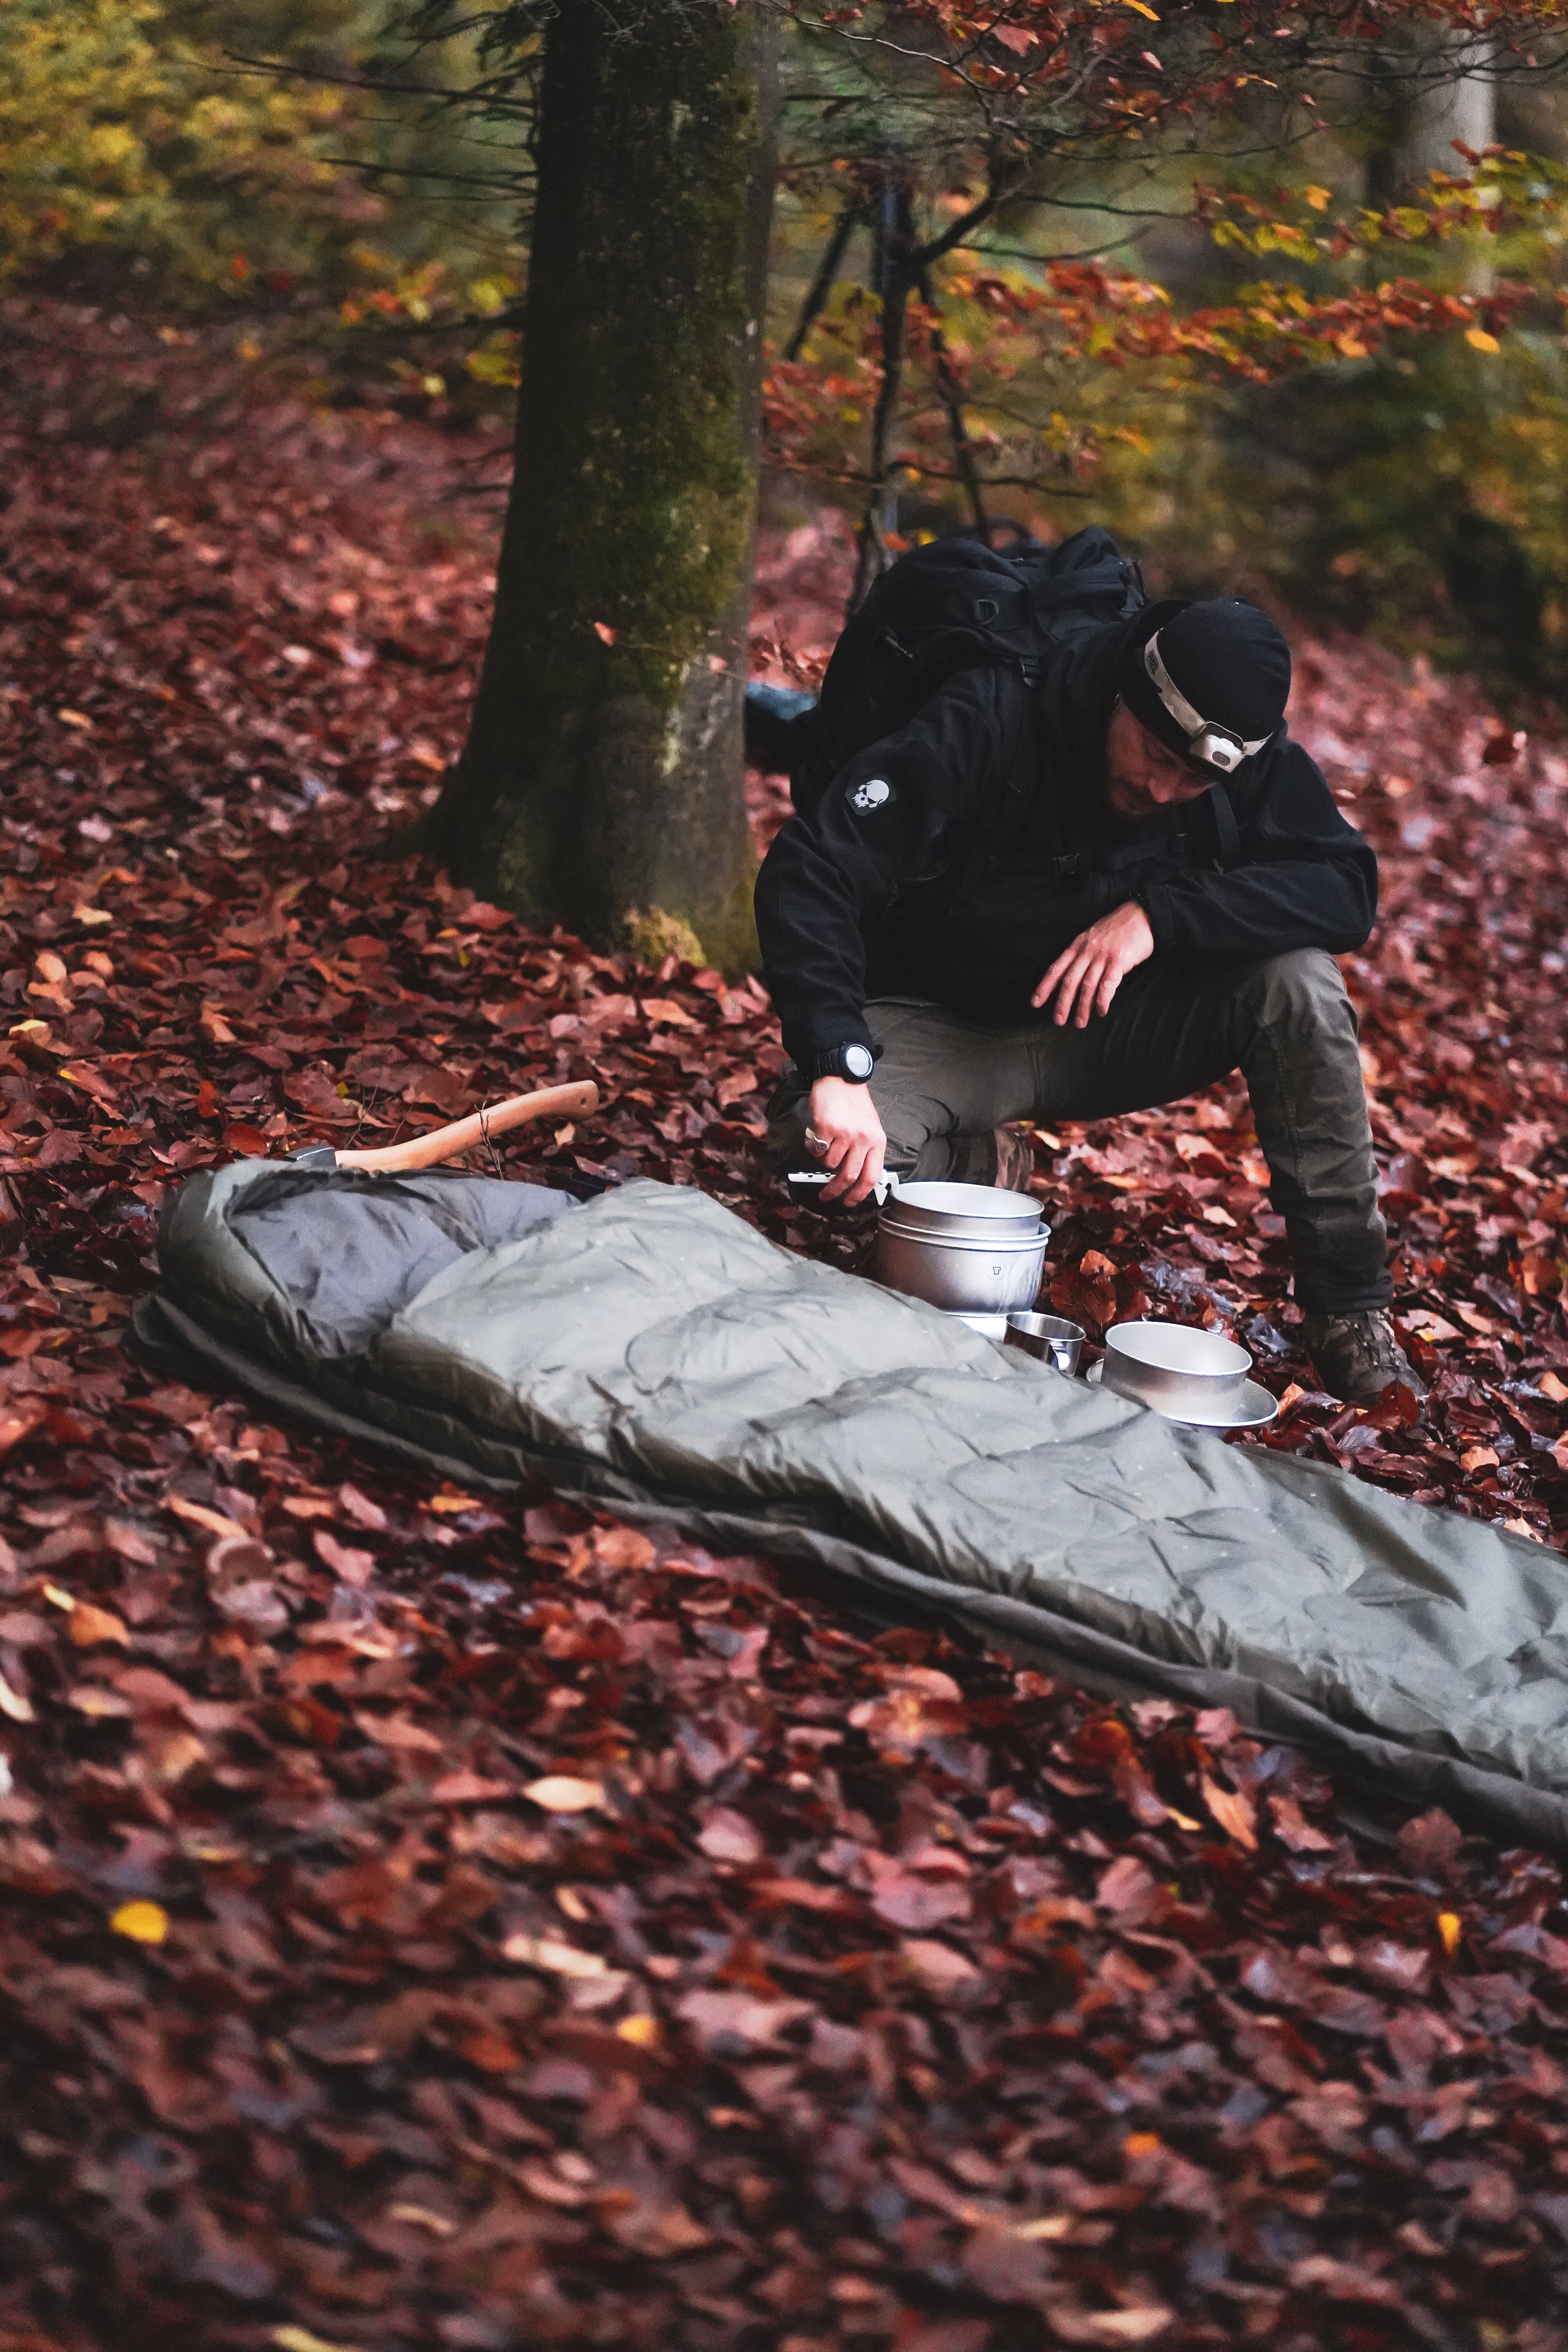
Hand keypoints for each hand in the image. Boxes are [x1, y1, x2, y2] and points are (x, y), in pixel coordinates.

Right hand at [807, 1074, 886, 1204]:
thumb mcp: (870, 1128)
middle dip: (835, 1190)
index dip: (859, 1195)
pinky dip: (813, 1148)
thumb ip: (867, 1152)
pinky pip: (817, 1149)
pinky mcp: (826, 1127)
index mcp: (877, 1141)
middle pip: (849, 1176)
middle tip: (826, 1194)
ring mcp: (845, 1133)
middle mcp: (863, 1139)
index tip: (848, 1202)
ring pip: (829, 1163)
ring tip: (824, 1146)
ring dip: (823, 1160)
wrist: (841, 1078)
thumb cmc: (855, 1104)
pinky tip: (815, 1136)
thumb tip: (856, 1179)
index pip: (871, 1177)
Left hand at [1031, 900, 1153, 1026]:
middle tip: (1058, 1021)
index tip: (1035, 1002)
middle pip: (1069, 980)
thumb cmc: (1117, 928)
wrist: (1141, 914)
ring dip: (1082, 1007)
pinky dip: (1102, 1000)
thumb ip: (1082, 954)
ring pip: (1087, 985)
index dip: (1045, 987)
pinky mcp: (1119, 960)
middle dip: (1062, 1003)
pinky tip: (1101, 1011)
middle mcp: (1086, 951)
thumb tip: (1073, 977)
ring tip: (1079, 1023)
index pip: (1056, 968)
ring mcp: (1102, 956)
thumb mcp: (1092, 937)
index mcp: (1077, 946)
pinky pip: (1107, 984)